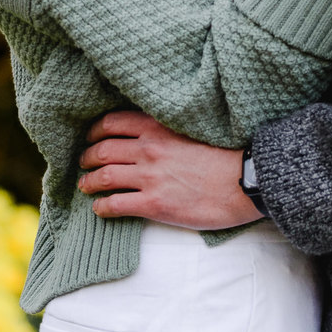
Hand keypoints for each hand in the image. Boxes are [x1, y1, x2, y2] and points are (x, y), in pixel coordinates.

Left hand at [77, 110, 260, 228]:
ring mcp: (150, 177)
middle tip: (84, 163)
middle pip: (102, 150)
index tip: (91, 138)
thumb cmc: (226, 154)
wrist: (246, 180)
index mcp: (157, 127)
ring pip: (103, 177)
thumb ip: (166, 129)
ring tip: (86, 186)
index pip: (112, 123)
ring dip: (89, 182)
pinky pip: (116, 205)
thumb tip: (149, 133)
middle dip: (88, 157)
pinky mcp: (154, 204)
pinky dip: (102, 207)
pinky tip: (100, 209)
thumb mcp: (191, 129)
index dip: (95, 132)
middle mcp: (148, 149)